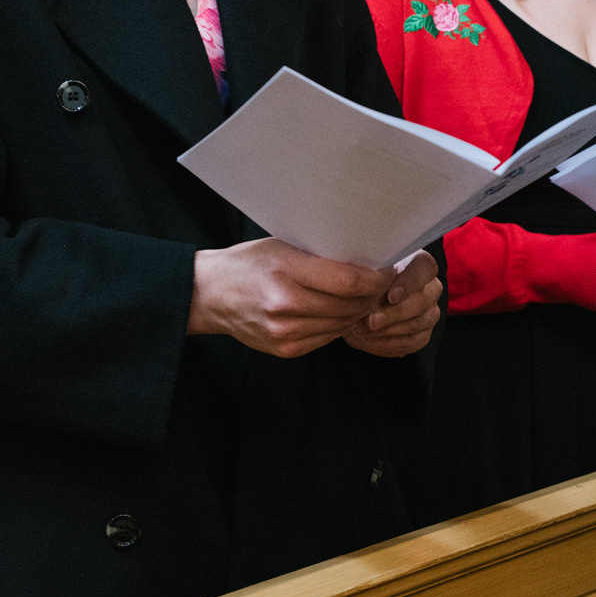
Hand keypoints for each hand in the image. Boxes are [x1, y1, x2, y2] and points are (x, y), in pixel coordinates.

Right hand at [189, 238, 396, 358]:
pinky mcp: (286, 349)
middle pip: (349, 305)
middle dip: (371, 294)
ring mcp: (286, 332)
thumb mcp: (281, 247)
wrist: (209, 295)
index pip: (348, 280)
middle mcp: (286, 305)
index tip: (386, 270)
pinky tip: (339, 312)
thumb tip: (363, 261)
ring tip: (363, 297)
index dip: (375, 277)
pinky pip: (327, 338)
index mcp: (285, 271)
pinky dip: (338, 325)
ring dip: (358, 311)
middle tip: (380, 283)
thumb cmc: (247, 264)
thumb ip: (319, 256)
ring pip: (342, 324)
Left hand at [339, 249, 441, 358]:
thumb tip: (369, 283)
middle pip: (423, 300)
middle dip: (394, 313)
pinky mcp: (423, 334)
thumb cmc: (360, 284)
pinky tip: (367, 340)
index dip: (411, 282)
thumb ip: (369, 276)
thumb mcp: (360, 275)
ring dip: (387, 330)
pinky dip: (387, 343)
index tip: (390, 296)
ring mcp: (429, 312)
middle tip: (370, 321)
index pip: (426, 267)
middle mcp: (429, 288)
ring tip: (361, 330)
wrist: (354, 308)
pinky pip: (411, 342)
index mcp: (416, 263)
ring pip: (418, 323)